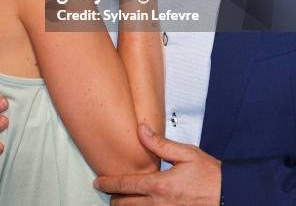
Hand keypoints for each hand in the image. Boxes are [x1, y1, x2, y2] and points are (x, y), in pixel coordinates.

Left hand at [94, 123, 220, 204]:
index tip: (98, 182)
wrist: (230, 195)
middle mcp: (160, 205)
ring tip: (120, 202)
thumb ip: (159, 144)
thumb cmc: (211, 175)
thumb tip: (141, 130)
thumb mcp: (186, 153)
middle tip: (108, 193)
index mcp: (160, 185)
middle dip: (115, 199)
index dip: (109, 183)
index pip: (126, 185)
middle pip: (126, 205)